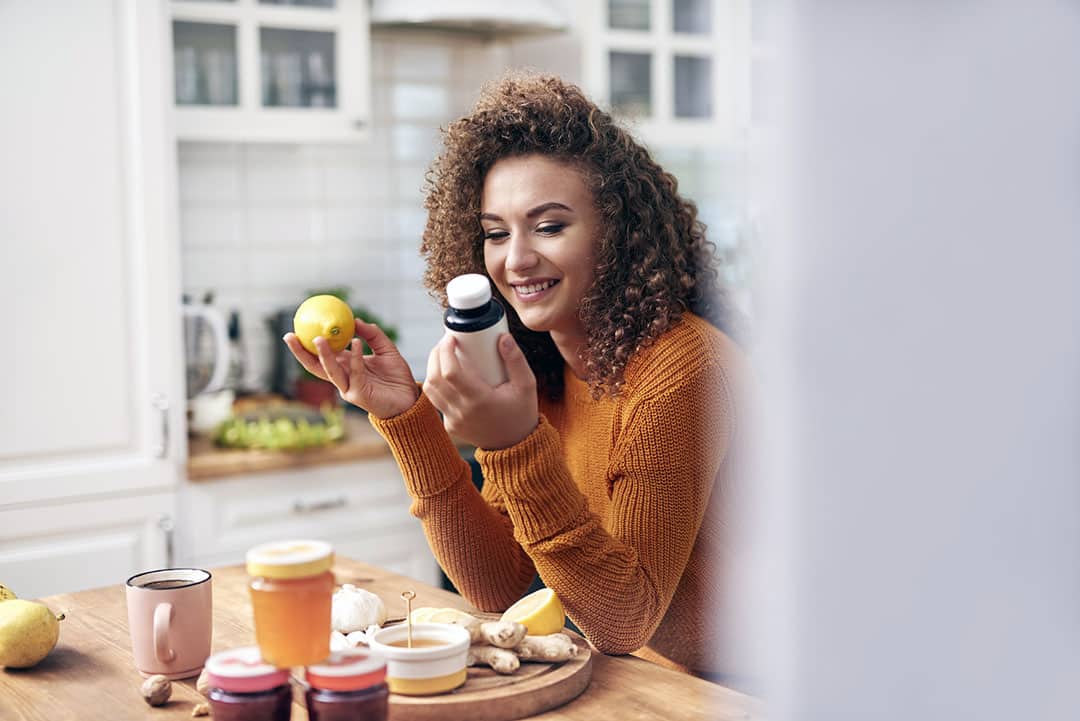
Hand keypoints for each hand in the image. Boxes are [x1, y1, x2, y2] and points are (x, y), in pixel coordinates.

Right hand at [283, 319, 418, 418]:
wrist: (409, 399)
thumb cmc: (396, 377)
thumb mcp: (386, 349)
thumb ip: (372, 335)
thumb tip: (356, 320)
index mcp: (345, 366)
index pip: (321, 355)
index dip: (307, 344)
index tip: (295, 328)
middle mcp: (343, 378)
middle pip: (315, 366)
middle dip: (300, 353)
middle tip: (290, 336)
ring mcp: (349, 388)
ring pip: (331, 371)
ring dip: (324, 355)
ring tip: (318, 339)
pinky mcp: (360, 394)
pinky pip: (356, 372)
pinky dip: (356, 357)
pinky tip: (355, 342)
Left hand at [423, 333, 538, 449]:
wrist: (516, 446)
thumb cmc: (522, 413)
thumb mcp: (527, 385)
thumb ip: (516, 360)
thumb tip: (503, 337)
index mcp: (480, 400)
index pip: (450, 372)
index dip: (445, 351)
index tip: (451, 338)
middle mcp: (462, 411)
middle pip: (435, 378)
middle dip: (436, 355)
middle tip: (447, 343)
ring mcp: (454, 420)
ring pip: (430, 389)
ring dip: (432, 369)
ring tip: (444, 356)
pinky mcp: (450, 425)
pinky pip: (436, 401)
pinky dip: (438, 385)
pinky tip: (449, 376)